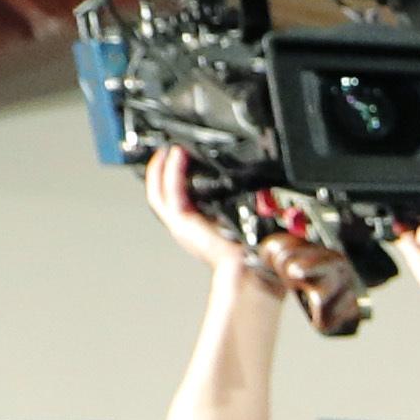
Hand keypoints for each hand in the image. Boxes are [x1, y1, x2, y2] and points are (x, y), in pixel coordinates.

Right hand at [143, 145, 265, 285]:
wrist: (253, 272)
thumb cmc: (256, 255)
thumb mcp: (250, 221)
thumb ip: (246, 204)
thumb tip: (259, 185)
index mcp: (201, 226)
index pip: (180, 197)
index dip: (176, 177)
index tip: (182, 155)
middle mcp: (187, 226)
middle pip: (163, 193)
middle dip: (163, 169)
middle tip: (169, 148)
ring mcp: (182, 225)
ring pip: (159, 192)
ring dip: (162, 168)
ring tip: (169, 149)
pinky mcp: (182, 224)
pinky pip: (170, 193)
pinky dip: (172, 173)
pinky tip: (178, 156)